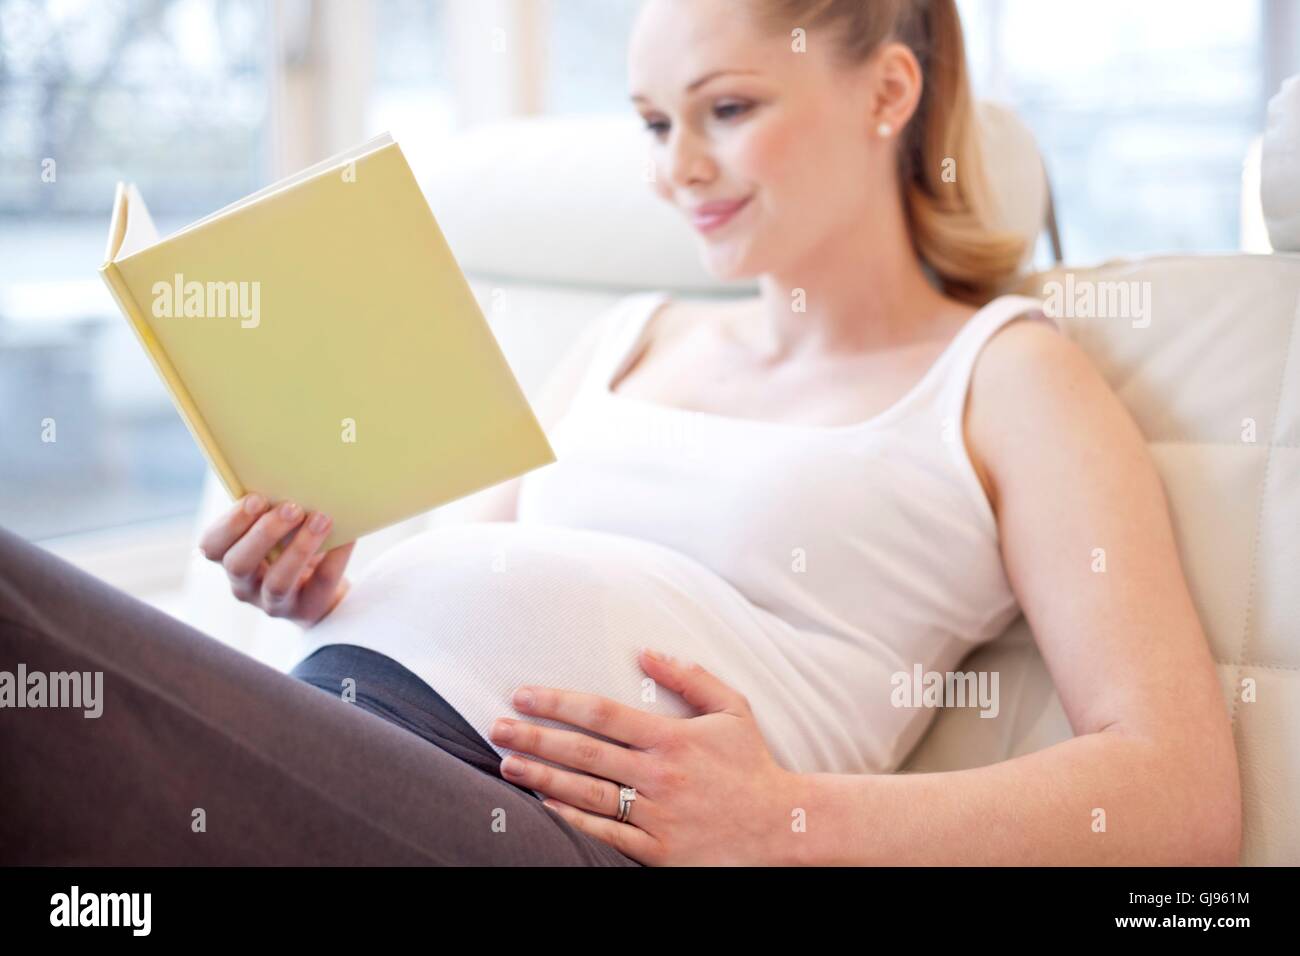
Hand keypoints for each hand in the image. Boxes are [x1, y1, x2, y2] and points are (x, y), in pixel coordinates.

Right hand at [198, 492, 354, 627]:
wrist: (320, 590)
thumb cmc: (289, 547)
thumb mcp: (274, 531)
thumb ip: (272, 511)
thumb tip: (298, 477)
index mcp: (229, 557)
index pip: (212, 546)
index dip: (230, 523)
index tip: (256, 499)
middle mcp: (244, 585)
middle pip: (239, 564)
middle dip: (264, 533)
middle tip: (291, 507)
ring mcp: (273, 603)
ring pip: (277, 582)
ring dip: (299, 548)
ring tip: (321, 519)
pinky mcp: (306, 610)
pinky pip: (319, 585)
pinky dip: (335, 559)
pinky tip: (348, 538)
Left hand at [487, 649, 802, 865]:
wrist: (780, 829)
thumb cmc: (752, 764)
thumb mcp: (733, 709)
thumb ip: (690, 677)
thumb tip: (645, 650)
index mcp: (672, 738)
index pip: (602, 713)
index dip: (558, 702)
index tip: (523, 694)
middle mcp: (659, 776)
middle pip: (584, 752)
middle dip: (535, 737)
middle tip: (496, 727)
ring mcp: (656, 816)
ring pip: (587, 794)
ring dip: (542, 777)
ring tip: (506, 764)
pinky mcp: (657, 851)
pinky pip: (604, 833)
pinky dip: (571, 818)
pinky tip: (543, 803)